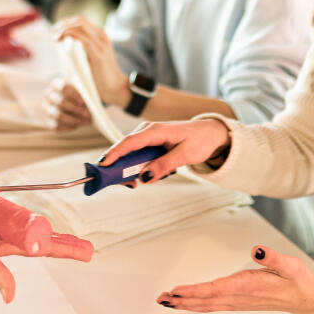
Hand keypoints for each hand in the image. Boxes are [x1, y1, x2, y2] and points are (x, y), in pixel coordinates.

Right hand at [0, 207, 93, 302]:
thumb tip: (11, 296)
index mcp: (5, 246)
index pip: (44, 248)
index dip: (66, 249)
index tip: (86, 251)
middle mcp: (3, 238)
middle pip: (40, 239)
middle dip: (63, 242)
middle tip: (83, 245)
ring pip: (25, 224)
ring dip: (43, 227)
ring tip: (59, 230)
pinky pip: (5, 211)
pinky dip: (16, 209)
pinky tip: (23, 210)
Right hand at [43, 77, 91, 131]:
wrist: (72, 104)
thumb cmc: (79, 94)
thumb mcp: (83, 90)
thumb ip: (86, 92)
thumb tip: (93, 101)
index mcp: (56, 84)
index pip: (61, 87)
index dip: (72, 94)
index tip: (84, 102)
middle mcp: (49, 95)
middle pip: (60, 101)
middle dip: (76, 109)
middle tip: (89, 114)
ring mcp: (47, 108)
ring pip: (58, 115)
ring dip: (74, 120)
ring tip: (87, 121)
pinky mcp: (48, 121)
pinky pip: (57, 126)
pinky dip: (69, 127)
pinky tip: (79, 125)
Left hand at [53, 17, 127, 106]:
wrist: (115, 87)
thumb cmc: (100, 74)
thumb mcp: (89, 57)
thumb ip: (79, 49)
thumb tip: (61, 44)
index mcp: (99, 35)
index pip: (80, 21)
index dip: (65, 23)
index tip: (54, 32)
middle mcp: (101, 36)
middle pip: (79, 20)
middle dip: (63, 24)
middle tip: (53, 34)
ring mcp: (101, 44)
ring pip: (80, 25)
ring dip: (64, 29)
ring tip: (55, 38)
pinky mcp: (99, 54)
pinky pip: (83, 39)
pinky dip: (70, 35)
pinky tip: (62, 39)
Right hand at [99, 118, 230, 180]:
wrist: (210, 133)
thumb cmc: (200, 140)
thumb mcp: (186, 155)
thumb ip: (165, 165)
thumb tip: (145, 177)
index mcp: (156, 130)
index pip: (130, 142)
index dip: (115, 153)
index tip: (103, 164)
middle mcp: (148, 130)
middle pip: (125, 148)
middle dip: (118, 166)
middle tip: (122, 184)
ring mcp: (147, 136)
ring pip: (129, 153)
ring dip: (127, 168)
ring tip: (132, 183)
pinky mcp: (149, 142)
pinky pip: (136, 154)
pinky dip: (135, 166)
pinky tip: (143, 176)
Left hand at [156, 245, 313, 313]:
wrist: (307, 298)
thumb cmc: (297, 279)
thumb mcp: (289, 264)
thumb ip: (272, 257)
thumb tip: (257, 250)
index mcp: (249, 286)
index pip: (216, 289)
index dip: (195, 291)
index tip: (177, 290)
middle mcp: (241, 297)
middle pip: (206, 301)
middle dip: (183, 300)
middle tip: (162, 298)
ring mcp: (239, 302)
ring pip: (208, 306)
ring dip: (186, 304)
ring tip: (167, 301)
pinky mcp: (239, 302)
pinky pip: (214, 306)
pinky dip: (198, 305)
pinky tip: (188, 303)